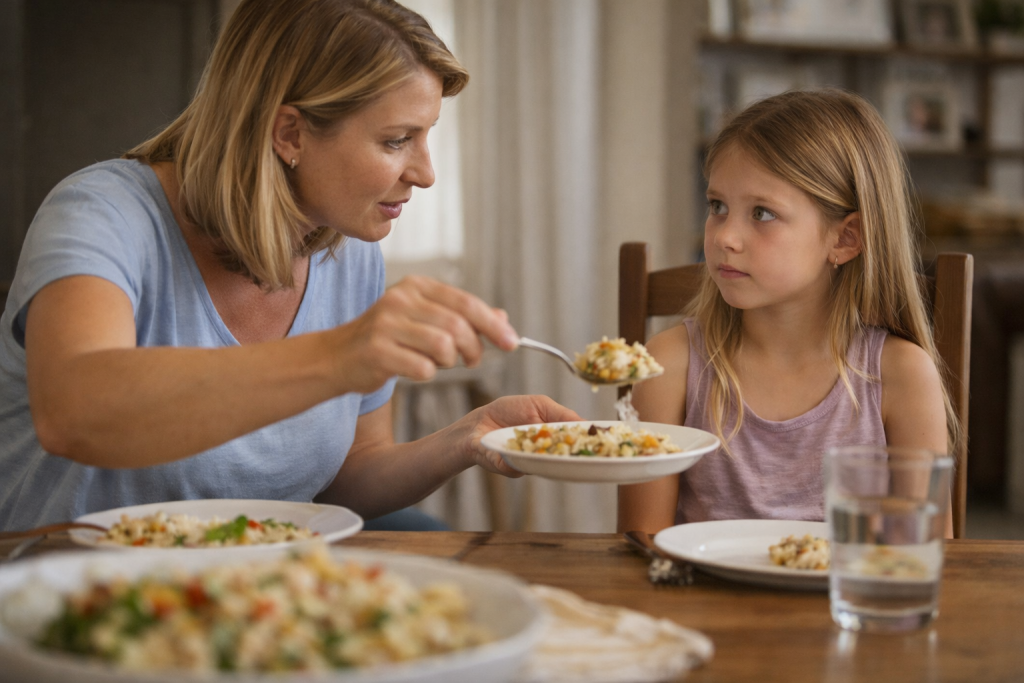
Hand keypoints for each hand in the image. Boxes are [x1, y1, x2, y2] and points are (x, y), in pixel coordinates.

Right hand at [329, 276, 518, 393]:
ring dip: (449, 362)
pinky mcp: (376, 351)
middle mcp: (400, 299)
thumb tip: (503, 319)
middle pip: (458, 325)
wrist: (336, 357)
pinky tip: (415, 370)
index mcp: (416, 286)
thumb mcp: (423, 320)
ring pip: (443, 346)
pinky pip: (422, 368)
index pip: (466, 303)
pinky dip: (427, 374)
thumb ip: (462, 317)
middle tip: (472, 361)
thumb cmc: (387, 339)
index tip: (512, 343)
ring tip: (438, 363)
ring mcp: (386, 325)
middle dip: (474, 348)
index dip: (493, 324)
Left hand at [460, 395, 581, 476]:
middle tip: (588, 453)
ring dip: (551, 458)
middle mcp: (543, 455)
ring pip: (543, 465)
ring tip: (560, 450)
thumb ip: (561, 414)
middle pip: (565, 460)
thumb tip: (585, 424)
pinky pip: (517, 466)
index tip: (604, 445)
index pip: (575, 444)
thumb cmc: (510, 411)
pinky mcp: (508, 466)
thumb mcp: (539, 405)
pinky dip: (519, 460)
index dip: (590, 445)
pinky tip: (522, 450)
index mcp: (553, 439)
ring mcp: (527, 463)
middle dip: (577, 457)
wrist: (479, 423)